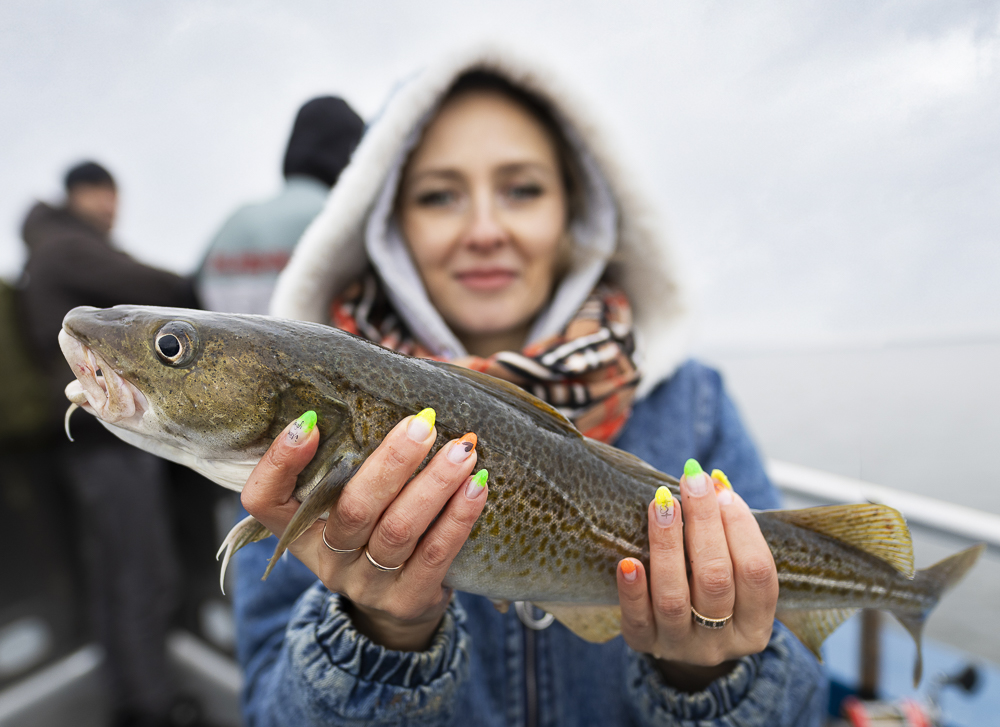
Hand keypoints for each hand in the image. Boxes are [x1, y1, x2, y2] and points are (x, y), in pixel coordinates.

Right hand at [241, 410, 487, 650]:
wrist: (399, 611)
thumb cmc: (375, 533)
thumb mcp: (351, 503)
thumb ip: (356, 459)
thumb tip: (395, 398)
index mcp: (299, 530)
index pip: (264, 500)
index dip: (280, 463)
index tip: (309, 421)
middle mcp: (327, 559)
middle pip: (352, 509)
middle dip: (391, 462)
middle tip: (424, 424)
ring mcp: (366, 585)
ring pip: (398, 530)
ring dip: (434, 484)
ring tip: (462, 450)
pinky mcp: (407, 601)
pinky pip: (435, 555)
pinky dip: (459, 516)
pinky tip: (477, 486)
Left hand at [616, 461, 777, 691]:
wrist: (681, 639)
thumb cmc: (710, 591)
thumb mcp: (731, 571)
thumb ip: (728, 533)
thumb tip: (712, 482)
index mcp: (755, 625)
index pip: (757, 572)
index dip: (741, 526)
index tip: (719, 488)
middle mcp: (721, 642)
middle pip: (715, 579)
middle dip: (704, 523)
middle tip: (690, 481)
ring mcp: (681, 646)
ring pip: (674, 598)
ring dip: (667, 545)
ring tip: (661, 504)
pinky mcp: (644, 644)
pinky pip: (637, 620)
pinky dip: (633, 590)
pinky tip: (627, 561)